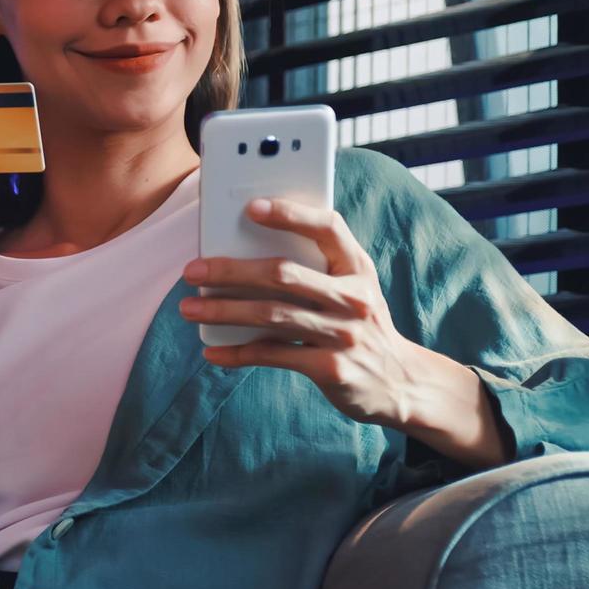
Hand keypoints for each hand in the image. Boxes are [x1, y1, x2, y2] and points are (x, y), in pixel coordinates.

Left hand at [180, 198, 428, 428]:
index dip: (291, 214)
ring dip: (223, 311)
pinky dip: (237, 353)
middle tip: (192, 271)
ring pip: (271, 316)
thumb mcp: (352, 288)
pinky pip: (272, 355)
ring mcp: (343, 334)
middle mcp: (353, 298)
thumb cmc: (359, 324)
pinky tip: (212, 351)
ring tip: (188, 309)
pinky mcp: (330, 368)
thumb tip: (243, 252)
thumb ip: (314, 268)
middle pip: (282, 274)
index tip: (251, 207)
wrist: (400, 382)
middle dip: (230, 271)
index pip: (328, 228)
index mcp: (357, 268)